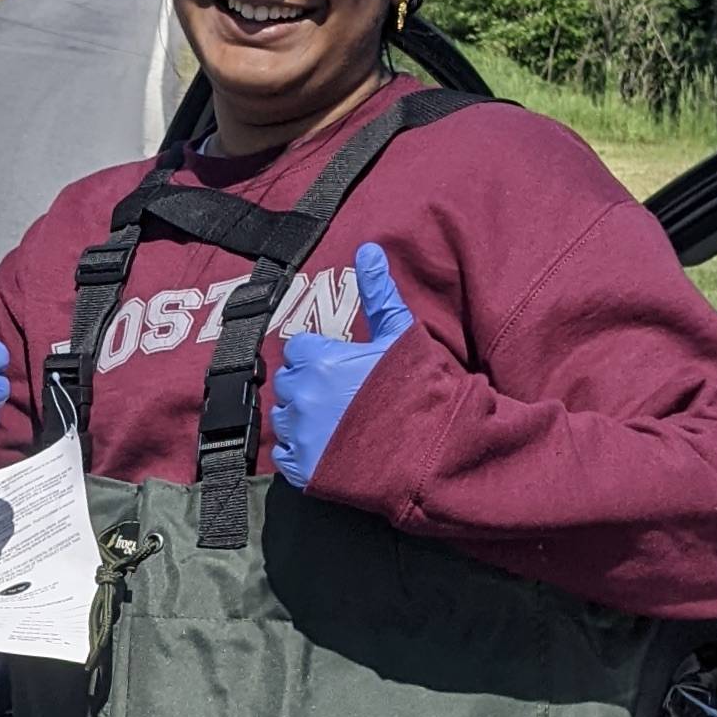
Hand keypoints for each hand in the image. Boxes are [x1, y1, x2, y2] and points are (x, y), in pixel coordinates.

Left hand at [268, 243, 414, 490]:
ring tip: (338, 426)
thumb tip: (367, 247)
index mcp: (318, 360)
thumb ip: (379, 293)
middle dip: (309, 387)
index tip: (343, 370)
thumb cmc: (420, 389)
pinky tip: (331, 451)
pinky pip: (285, 456)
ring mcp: (300, 435)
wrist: (434, 451)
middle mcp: (301, 396)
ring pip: (283, 419)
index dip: (319, 358)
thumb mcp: (402, 334)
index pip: (296, 350)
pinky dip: (301, 454)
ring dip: (302, 420)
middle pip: (288, 383)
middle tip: (344, 399)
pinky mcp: (302, 470)